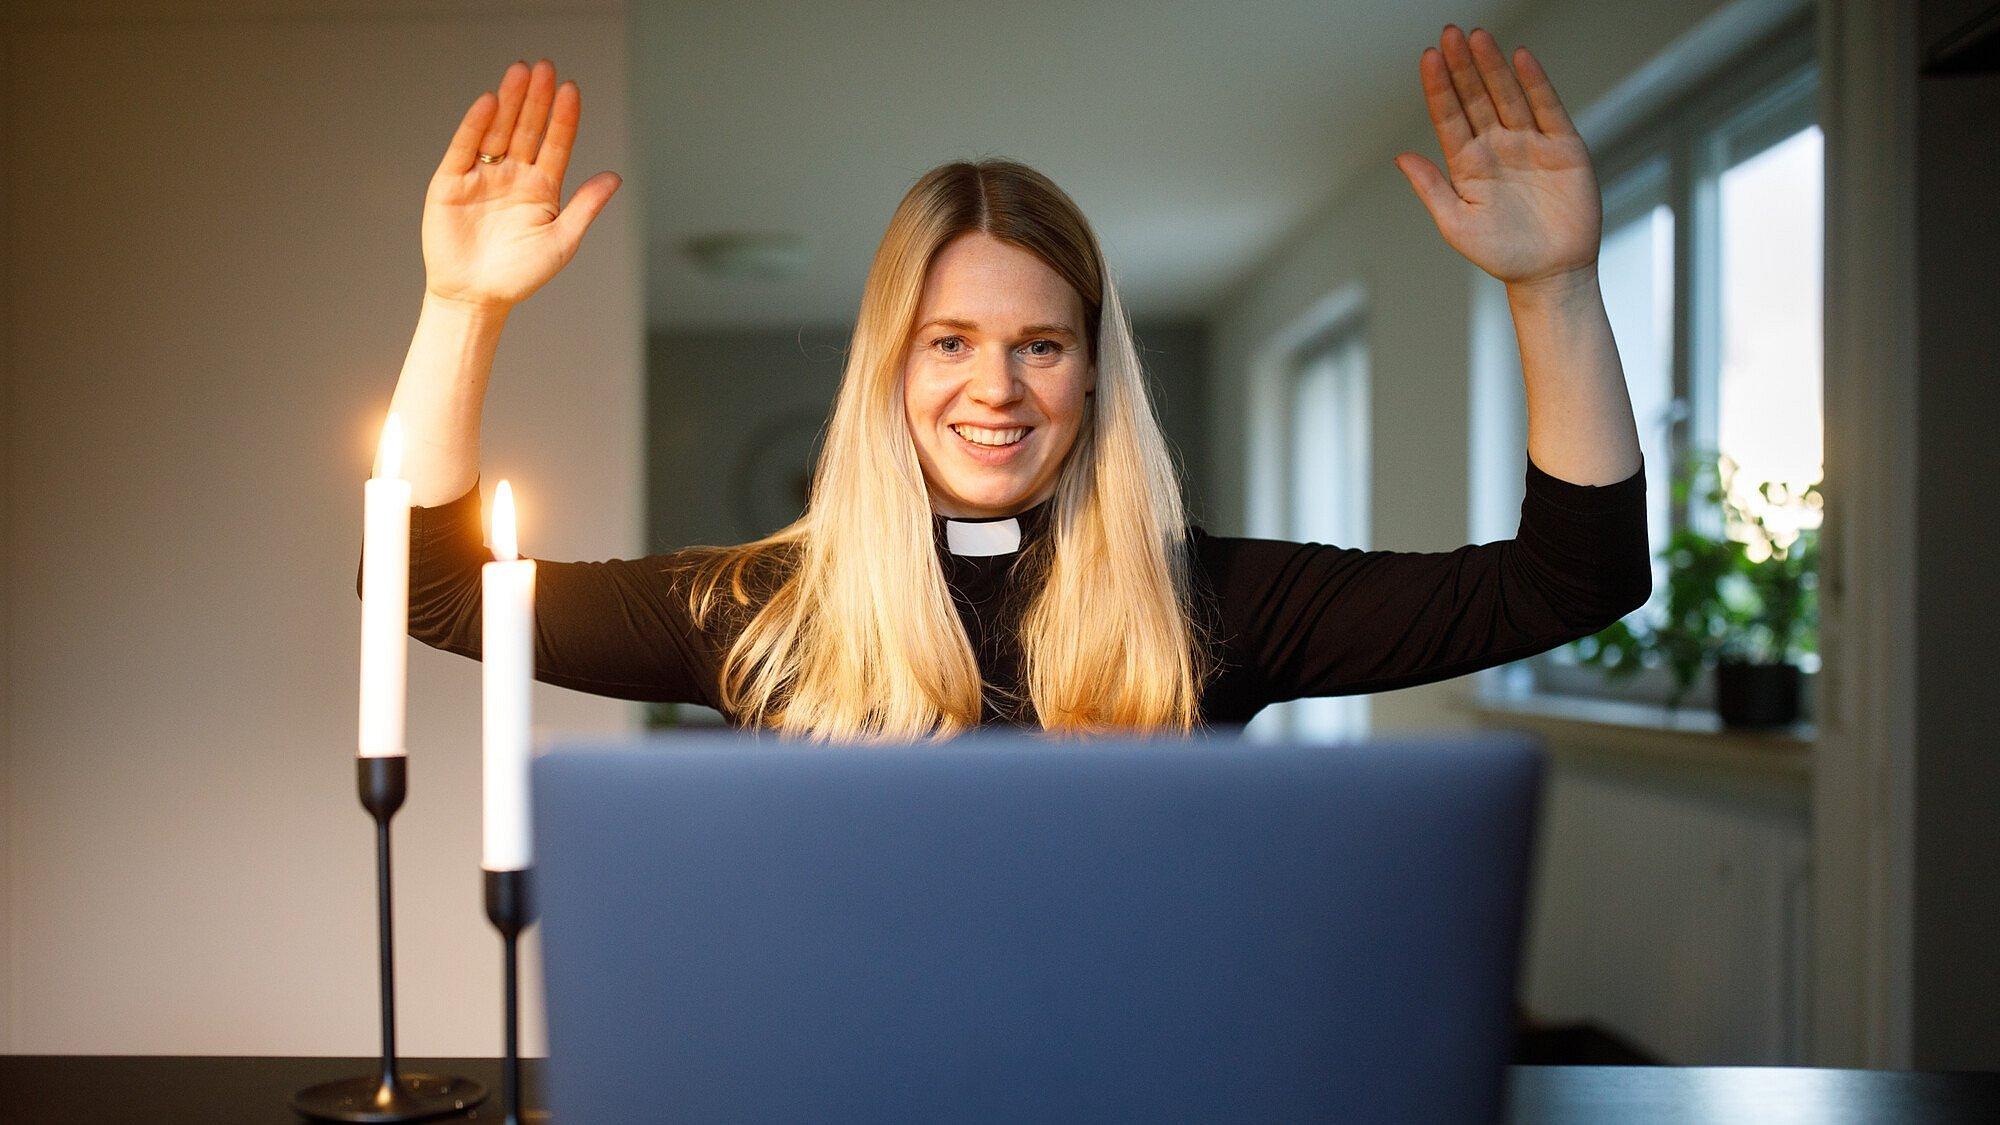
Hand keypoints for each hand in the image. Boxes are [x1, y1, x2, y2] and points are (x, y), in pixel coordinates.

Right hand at [421, 59, 622, 310]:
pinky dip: (475, 124)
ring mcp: (482, 175)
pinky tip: (489, 101)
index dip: (564, 117)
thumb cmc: (521, 274)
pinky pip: (465, 147)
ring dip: (509, 101)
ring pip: (497, 130)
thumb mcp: (561, 241)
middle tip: (544, 66)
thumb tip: (615, 177)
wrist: (477, 297)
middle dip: (536, 98)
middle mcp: (513, 175)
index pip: (556, 143)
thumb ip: (585, 207)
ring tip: (520, 71)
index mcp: (542, 187)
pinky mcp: (452, 181)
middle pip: (527, 128)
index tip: (572, 89)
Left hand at [1393, 27, 1599, 287]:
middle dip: (1463, 66)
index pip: (1449, 116)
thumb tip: (1402, 158)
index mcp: (1468, 164)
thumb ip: (1431, 189)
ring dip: (1493, 67)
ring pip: (1507, 95)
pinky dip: (1535, 83)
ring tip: (1478, 38)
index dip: (1439, 87)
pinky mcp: (1562, 147)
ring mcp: (1529, 144)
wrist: (1551, 274)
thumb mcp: (1457, 225)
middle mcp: (1497, 147)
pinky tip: (1521, 59)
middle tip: (1450, 33)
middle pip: (1476, 97)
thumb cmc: (1502, 255)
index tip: (1429, 57)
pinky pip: (1547, 107)